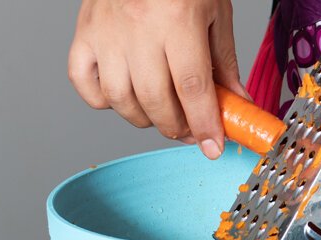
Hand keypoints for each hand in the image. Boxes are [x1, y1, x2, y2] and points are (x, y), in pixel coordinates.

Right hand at [68, 0, 245, 158]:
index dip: (205, 123)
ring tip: (163, 113)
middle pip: (156, 99)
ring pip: (120, 99)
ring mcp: (106, 33)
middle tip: (192, 130)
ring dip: (145, 119)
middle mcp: (138, 28)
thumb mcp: (215, 13)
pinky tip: (126, 96)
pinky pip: (84, 84)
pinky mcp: (84, 34)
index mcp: (177, 20)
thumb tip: (236, 103)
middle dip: (178, 127)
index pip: (192, 87)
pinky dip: (103, 101)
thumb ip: (224, 61)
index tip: (214, 146)